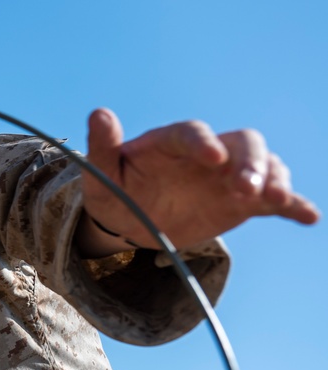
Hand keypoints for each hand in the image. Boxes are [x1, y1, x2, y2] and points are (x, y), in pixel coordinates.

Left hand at [80, 108, 319, 255]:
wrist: (133, 220)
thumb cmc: (115, 192)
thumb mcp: (102, 176)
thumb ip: (103, 147)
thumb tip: (99, 114)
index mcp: (172, 142)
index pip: (192, 133)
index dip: (203, 141)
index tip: (211, 157)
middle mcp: (208, 153)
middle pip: (241, 144)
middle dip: (249, 162)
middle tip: (247, 189)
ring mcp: (228, 175)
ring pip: (263, 165)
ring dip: (273, 179)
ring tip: (276, 200)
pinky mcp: (241, 200)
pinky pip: (272, 199)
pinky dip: (292, 205)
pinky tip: (309, 216)